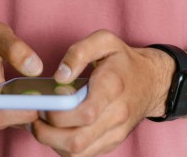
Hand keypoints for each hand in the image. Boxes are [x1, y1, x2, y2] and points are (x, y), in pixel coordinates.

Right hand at [0, 20, 44, 130]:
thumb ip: (15, 48)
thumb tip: (36, 69)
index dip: (22, 110)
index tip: (42, 97)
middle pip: (8, 121)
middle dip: (33, 110)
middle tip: (54, 95)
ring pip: (13, 124)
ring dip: (34, 112)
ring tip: (51, 94)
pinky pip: (14, 121)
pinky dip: (29, 111)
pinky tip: (43, 97)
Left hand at [30, 30, 173, 156]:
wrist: (151, 81)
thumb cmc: (123, 60)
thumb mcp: (104, 41)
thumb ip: (79, 52)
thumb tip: (60, 76)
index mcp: (113, 86)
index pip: (85, 112)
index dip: (58, 112)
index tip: (44, 101)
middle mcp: (117, 115)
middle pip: (77, 140)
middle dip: (47, 132)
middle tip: (35, 115)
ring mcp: (115, 133)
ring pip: (78, 153)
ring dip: (52, 143)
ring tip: (41, 124)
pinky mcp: (111, 143)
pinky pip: (84, 155)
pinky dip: (64, 147)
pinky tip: (55, 130)